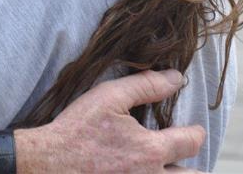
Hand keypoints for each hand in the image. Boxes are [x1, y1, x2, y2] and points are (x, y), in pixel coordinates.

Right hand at [16, 70, 205, 172]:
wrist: (47, 164)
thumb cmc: (76, 130)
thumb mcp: (108, 97)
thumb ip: (145, 86)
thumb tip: (175, 78)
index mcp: (151, 150)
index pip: (191, 143)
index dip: (195, 133)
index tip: (193, 130)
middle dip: (195, 170)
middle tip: (189, 162)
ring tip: (169, 169)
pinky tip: (142, 172)